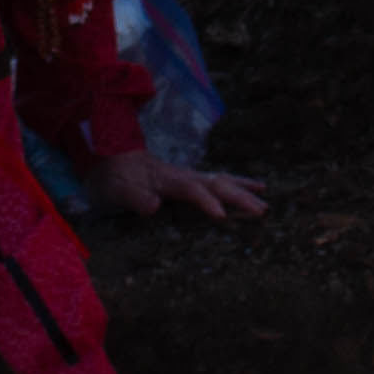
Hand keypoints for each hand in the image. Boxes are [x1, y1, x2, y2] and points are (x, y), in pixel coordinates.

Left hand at [87, 149, 268, 221]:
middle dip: (239, 196)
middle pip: (215, 183)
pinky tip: (253, 188)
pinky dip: (238, 184)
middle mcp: (182, 176)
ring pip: (221, 181)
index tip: (222, 216)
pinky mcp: (189, 181)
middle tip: (261, 211)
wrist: (108, 157)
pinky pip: (218, 182)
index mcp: (166, 179)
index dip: (207, 201)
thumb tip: (153, 206)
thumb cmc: (112, 177)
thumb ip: (133, 196)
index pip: (191, 189)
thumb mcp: (115, 188)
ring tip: (264, 202)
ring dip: (243, 191)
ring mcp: (188, 177)